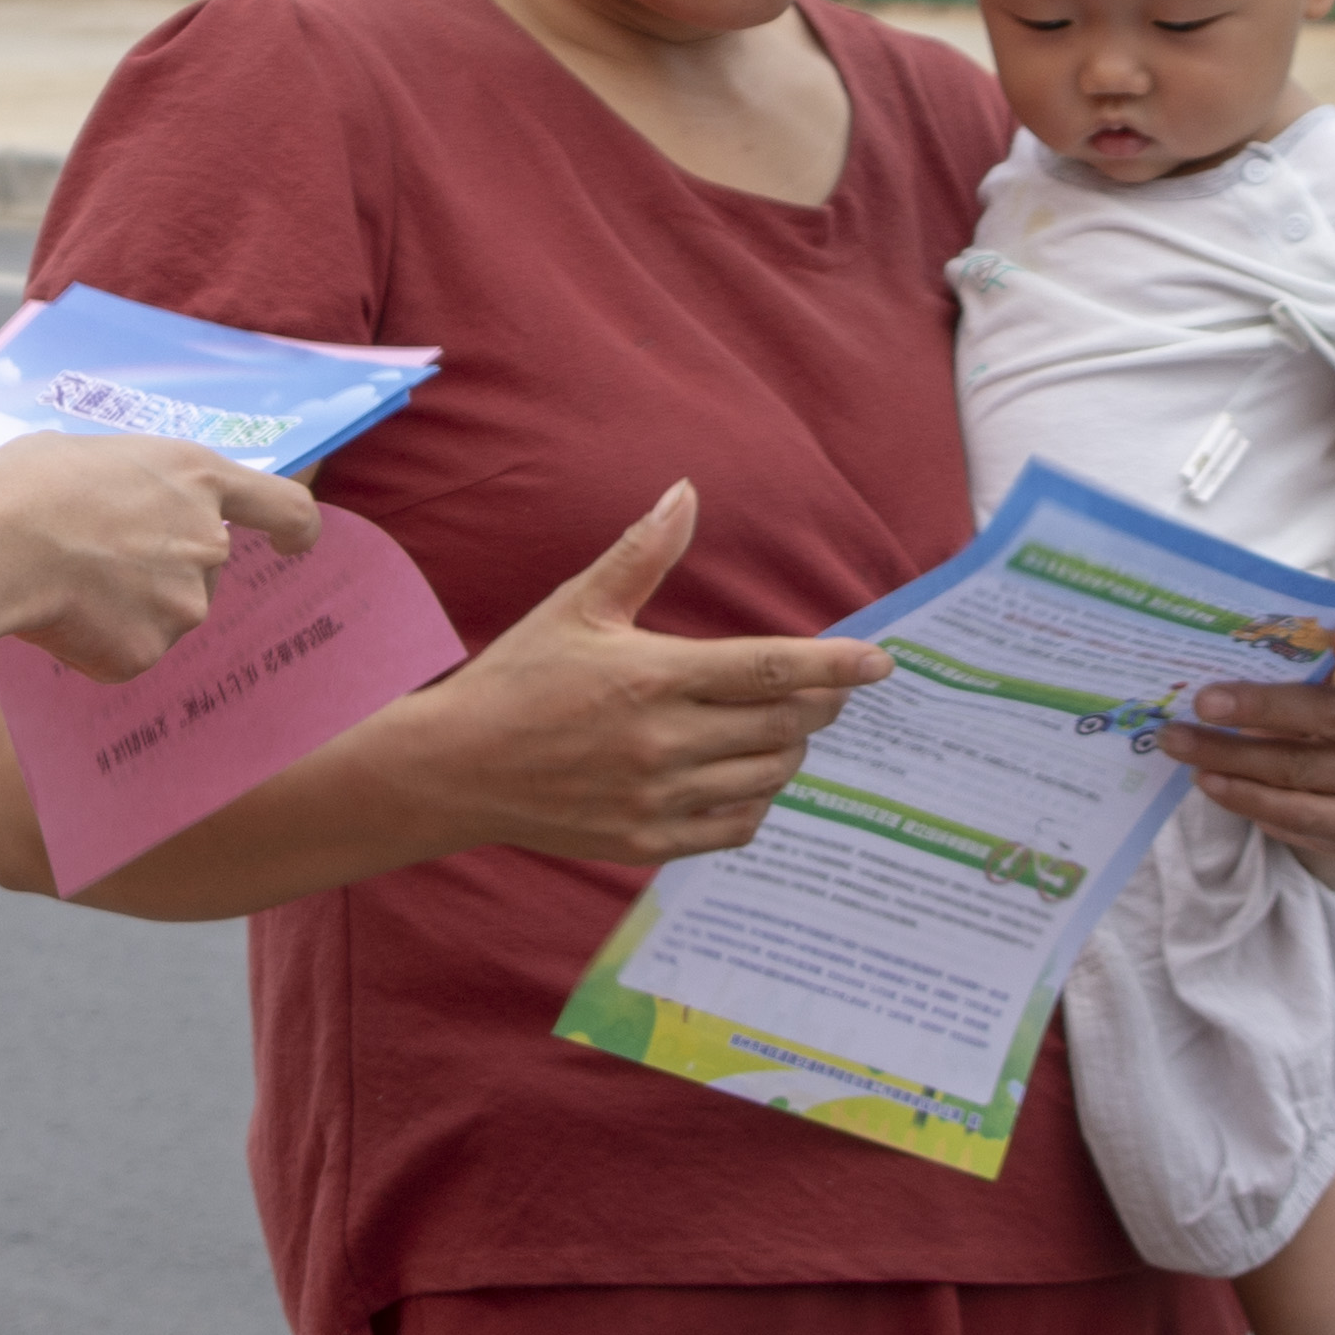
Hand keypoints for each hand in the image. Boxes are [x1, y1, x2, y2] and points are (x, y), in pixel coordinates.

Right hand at [0, 434, 325, 680]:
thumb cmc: (26, 484)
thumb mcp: (90, 453)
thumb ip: (133, 482)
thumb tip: (118, 502)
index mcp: (197, 477)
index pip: (285, 506)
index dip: (295, 527)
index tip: (292, 543)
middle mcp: (206, 543)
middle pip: (202, 568)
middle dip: (160, 567)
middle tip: (92, 555)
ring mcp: (183, 604)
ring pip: (163, 612)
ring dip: (126, 604)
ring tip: (63, 579)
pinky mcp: (147, 653)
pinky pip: (127, 650)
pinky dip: (96, 640)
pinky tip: (58, 614)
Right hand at [412, 485, 890, 866]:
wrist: (453, 769)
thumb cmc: (516, 679)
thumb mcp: (576, 607)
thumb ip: (642, 553)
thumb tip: (686, 492)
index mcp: (653, 676)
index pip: (771, 670)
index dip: (835, 665)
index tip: (881, 662)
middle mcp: (662, 742)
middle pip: (784, 726)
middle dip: (817, 706)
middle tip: (819, 691)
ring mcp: (657, 799)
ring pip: (767, 777)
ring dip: (787, 751)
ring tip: (774, 730)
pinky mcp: (646, 842)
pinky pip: (735, 826)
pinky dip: (754, 800)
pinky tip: (739, 776)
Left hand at [1159, 622, 1334, 883]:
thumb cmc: (1323, 713)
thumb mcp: (1320, 682)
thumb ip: (1291, 662)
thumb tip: (1205, 654)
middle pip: (1326, 715)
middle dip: (1257, 707)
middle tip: (1200, 702)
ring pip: (1299, 770)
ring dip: (1230, 758)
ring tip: (1179, 744)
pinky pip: (1296, 816)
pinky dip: (1245, 798)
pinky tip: (1208, 781)